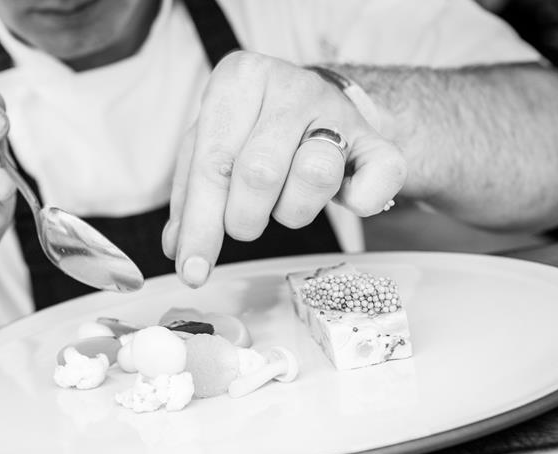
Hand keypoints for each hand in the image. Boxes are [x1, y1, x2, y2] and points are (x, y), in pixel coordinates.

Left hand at [163, 52, 406, 286]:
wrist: (316, 104)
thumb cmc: (252, 130)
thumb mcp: (210, 148)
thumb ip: (189, 197)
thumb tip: (178, 248)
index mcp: (238, 79)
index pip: (212, 162)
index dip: (201, 225)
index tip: (193, 270)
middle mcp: (289, 85)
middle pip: (259, 173)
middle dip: (244, 219)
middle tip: (243, 223)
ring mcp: (337, 108)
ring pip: (314, 176)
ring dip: (293, 211)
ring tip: (284, 199)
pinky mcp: (376, 136)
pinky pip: (379, 177)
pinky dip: (362, 200)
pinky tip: (345, 197)